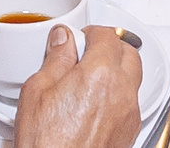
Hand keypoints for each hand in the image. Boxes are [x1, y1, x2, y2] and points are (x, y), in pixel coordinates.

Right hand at [13, 24, 141, 147]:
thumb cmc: (47, 143)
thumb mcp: (37, 90)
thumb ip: (56, 58)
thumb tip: (63, 39)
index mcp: (100, 74)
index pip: (107, 36)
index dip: (90, 33)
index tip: (78, 38)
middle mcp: (121, 92)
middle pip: (129, 54)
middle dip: (111, 47)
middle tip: (89, 51)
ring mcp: (129, 114)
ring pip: (133, 78)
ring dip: (117, 70)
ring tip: (91, 77)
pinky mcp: (129, 132)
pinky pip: (130, 102)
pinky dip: (118, 94)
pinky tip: (95, 101)